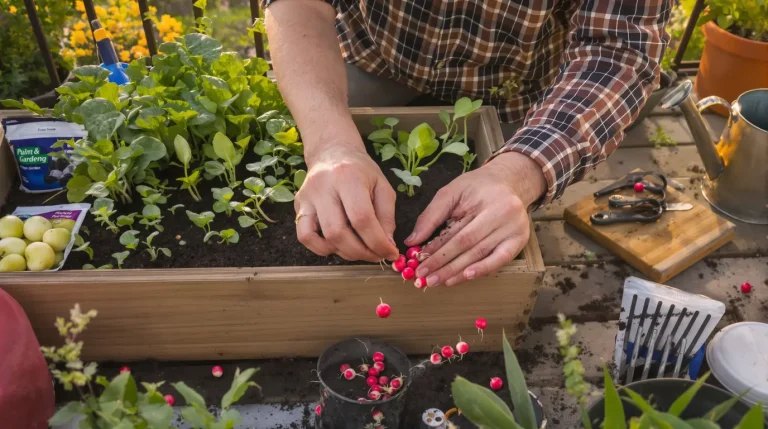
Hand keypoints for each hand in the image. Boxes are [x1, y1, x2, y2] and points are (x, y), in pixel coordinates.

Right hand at [295, 140, 399, 261]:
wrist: (332, 153)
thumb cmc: (361, 171)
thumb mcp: (382, 186)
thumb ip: (387, 216)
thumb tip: (387, 245)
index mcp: (348, 178)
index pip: (362, 218)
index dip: (378, 242)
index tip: (390, 253)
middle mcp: (324, 187)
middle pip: (339, 232)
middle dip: (362, 252)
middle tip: (376, 255)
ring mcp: (307, 197)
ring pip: (322, 238)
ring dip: (345, 253)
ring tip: (360, 251)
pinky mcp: (298, 206)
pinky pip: (305, 236)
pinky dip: (321, 249)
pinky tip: (337, 246)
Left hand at [405, 152, 545, 285]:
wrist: (508, 181)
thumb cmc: (477, 186)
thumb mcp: (451, 192)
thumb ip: (431, 216)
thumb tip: (412, 241)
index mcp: (488, 202)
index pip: (458, 233)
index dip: (437, 251)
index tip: (419, 263)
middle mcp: (506, 215)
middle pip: (470, 247)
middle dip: (445, 265)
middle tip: (426, 278)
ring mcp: (515, 230)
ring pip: (482, 255)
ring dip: (459, 272)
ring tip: (440, 281)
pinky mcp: (519, 240)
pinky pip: (500, 260)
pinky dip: (483, 270)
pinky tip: (466, 277)